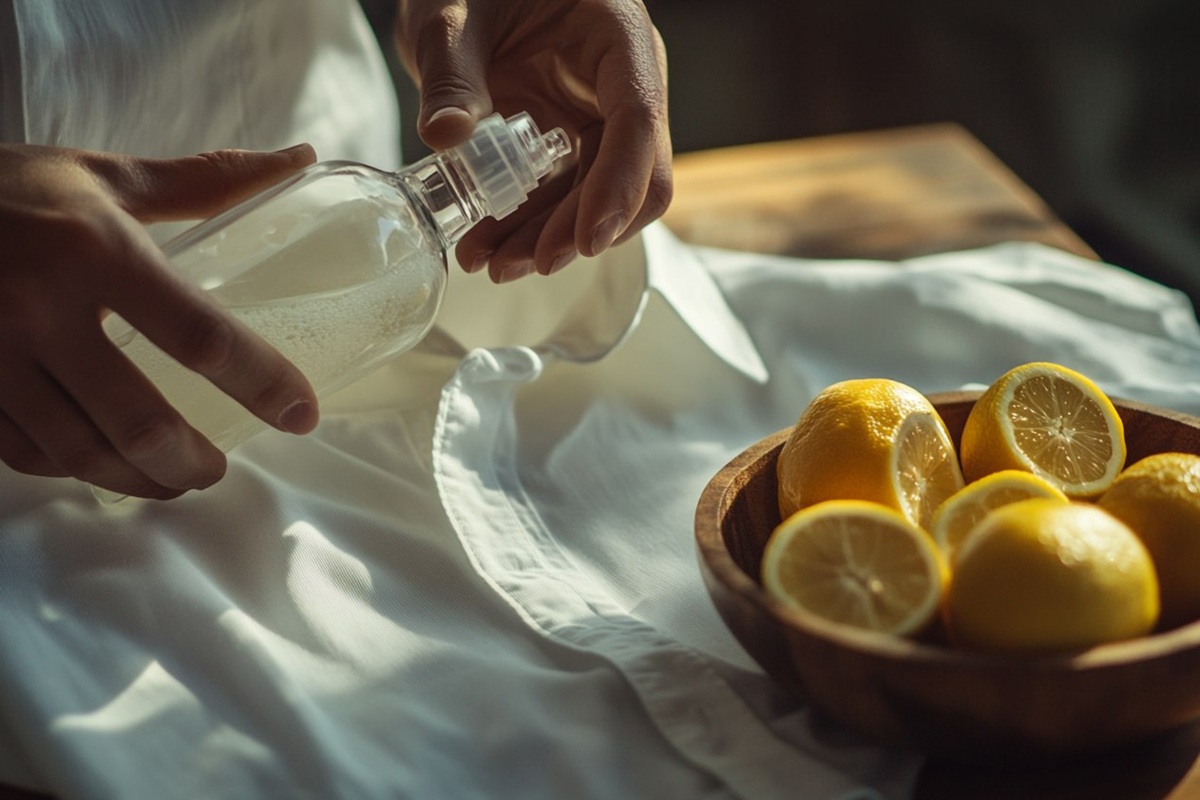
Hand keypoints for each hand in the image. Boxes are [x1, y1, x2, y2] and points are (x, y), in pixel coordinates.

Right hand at [0, 144, 319, 499]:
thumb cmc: (9, 188)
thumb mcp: (105, 176)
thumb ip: (204, 181)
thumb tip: (298, 158)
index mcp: (95, 252)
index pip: (201, 336)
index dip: (262, 382)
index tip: (301, 412)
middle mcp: (41, 310)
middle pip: (140, 423)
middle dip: (193, 461)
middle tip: (218, 465)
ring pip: (81, 454)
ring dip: (141, 480)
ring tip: (174, 477)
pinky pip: (27, 453)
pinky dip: (77, 469)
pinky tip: (105, 466)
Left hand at [395, 0, 672, 282]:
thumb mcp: (450, 13)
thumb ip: (451, 72)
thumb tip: (447, 134)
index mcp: (617, 37)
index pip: (637, 119)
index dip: (617, 185)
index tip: (587, 240)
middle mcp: (621, 83)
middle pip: (628, 174)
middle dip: (576, 229)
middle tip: (516, 264)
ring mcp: (598, 115)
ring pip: (596, 197)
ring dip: (548, 238)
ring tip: (491, 264)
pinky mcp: (569, 140)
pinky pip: (562, 195)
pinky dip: (530, 225)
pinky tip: (489, 246)